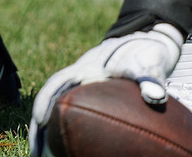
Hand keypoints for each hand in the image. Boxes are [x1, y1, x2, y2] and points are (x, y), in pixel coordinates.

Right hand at [28, 25, 185, 153]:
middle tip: (36, 150)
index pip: (57, 83)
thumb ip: (152, 77)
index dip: (45, 101)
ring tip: (45, 155)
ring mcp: (82, 89)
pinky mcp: (89, 98)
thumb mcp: (149, 62)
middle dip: (39, 125)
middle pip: (50, 101)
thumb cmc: (145, 53)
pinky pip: (71, 115)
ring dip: (49, 132)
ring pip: (58, 110)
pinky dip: (66, 132)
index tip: (40, 120)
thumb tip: (155, 97)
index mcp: (85, 68)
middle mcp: (78, 79)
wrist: (146, 45)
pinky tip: (70, 151)